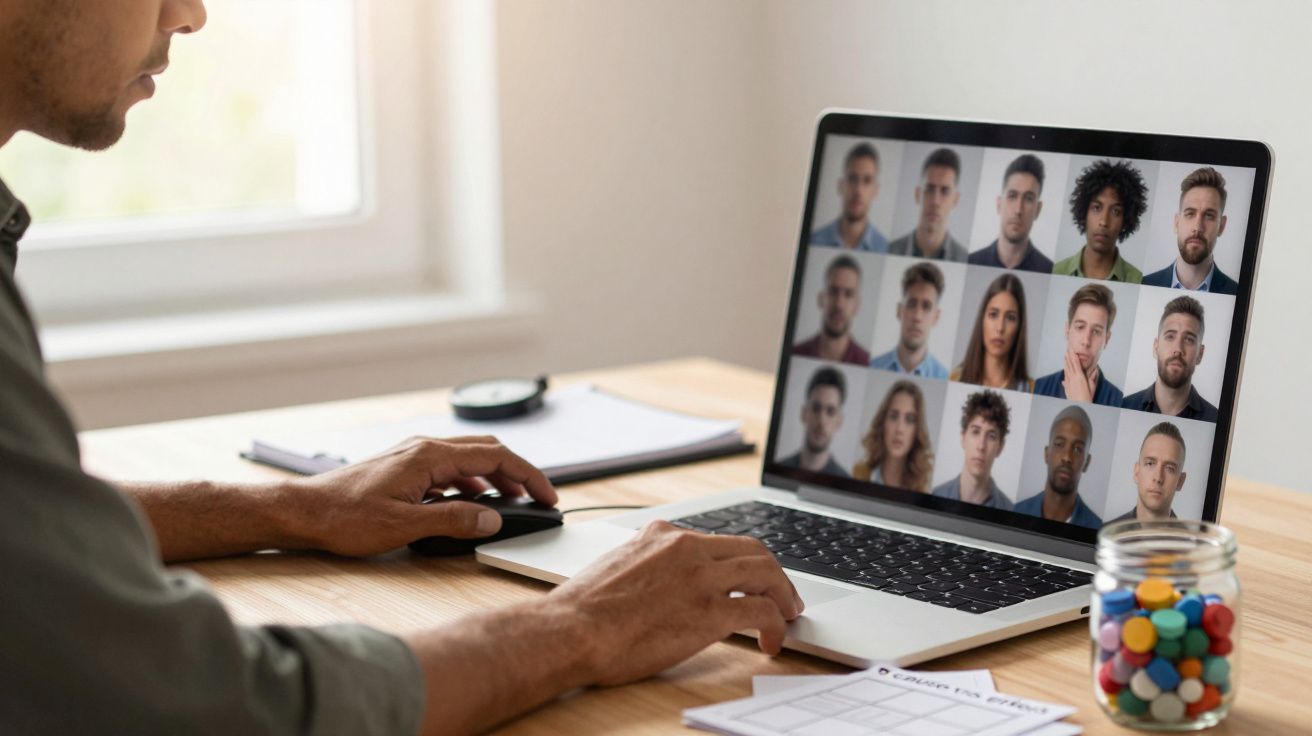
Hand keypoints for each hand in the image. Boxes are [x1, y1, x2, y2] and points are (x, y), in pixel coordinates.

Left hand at [283, 436, 556, 556]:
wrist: (303, 512)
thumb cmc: (344, 518)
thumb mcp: (404, 526)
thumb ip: (453, 520)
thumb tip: (492, 518)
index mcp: (428, 456)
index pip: (496, 455)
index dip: (527, 475)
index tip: (547, 495)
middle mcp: (423, 448)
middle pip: (487, 450)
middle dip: (517, 472)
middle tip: (537, 498)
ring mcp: (412, 456)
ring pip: (468, 458)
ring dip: (495, 477)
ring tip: (510, 503)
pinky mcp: (404, 468)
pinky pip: (449, 468)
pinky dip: (471, 482)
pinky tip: (470, 503)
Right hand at [551, 521, 803, 686]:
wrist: (570, 631)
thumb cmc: (583, 610)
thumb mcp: (618, 564)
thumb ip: (647, 562)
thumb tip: (661, 579)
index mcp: (663, 534)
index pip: (718, 540)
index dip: (741, 561)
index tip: (749, 578)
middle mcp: (687, 547)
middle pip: (752, 549)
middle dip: (774, 573)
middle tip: (784, 595)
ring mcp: (701, 578)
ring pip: (766, 572)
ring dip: (784, 594)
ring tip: (788, 615)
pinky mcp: (710, 612)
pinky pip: (761, 611)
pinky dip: (776, 625)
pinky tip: (771, 642)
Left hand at [1062, 349, 1094, 402]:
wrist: (1078, 407)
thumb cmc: (1087, 398)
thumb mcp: (1092, 387)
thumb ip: (1092, 378)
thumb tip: (1095, 370)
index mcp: (1079, 377)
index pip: (1076, 364)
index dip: (1073, 357)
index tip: (1072, 351)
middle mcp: (1072, 378)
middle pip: (1070, 366)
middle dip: (1068, 358)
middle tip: (1066, 351)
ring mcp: (1068, 383)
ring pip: (1066, 371)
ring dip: (1065, 363)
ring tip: (1064, 357)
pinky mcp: (1067, 387)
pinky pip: (1065, 377)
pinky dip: (1065, 372)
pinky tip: (1065, 370)